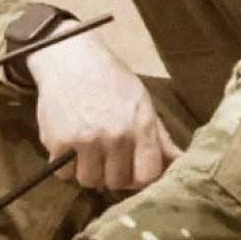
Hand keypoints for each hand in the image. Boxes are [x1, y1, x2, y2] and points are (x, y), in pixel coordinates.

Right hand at [26, 33, 181, 190]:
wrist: (69, 57)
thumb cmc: (110, 79)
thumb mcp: (141, 100)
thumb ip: (159, 136)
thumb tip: (181, 162)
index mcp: (141, 125)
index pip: (147, 175)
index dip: (138, 177)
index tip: (129, 169)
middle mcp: (116, 135)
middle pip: (117, 182)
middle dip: (111, 173)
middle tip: (104, 156)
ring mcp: (87, 140)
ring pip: (89, 181)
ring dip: (87, 171)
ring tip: (85, 150)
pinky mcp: (59, 142)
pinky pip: (64, 174)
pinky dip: (64, 165)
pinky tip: (68, 145)